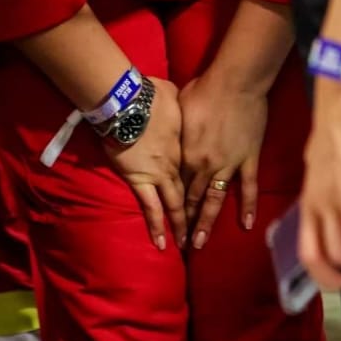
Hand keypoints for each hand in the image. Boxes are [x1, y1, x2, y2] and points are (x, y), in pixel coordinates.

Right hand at [100, 77, 186, 250]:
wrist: (130, 102)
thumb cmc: (152, 96)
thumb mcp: (177, 98)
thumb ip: (180, 109)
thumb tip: (179, 104)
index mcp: (187, 146)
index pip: (198, 171)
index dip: (203, 185)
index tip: (210, 197)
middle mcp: (178, 164)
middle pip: (190, 192)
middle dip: (197, 213)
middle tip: (203, 231)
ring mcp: (160, 174)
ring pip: (174, 203)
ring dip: (180, 224)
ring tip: (187, 243)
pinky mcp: (140, 180)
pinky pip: (151, 208)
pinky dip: (156, 225)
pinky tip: (161, 242)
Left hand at [179, 70, 268, 248]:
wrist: (234, 83)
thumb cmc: (204, 91)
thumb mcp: (179, 111)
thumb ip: (176, 132)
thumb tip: (168, 136)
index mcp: (186, 155)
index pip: (176, 184)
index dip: (171, 203)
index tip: (166, 220)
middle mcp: (205, 166)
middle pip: (193, 198)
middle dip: (186, 221)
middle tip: (181, 243)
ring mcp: (228, 165)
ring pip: (216, 200)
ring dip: (208, 222)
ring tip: (201, 243)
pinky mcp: (248, 159)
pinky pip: (248, 187)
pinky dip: (247, 206)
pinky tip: (246, 225)